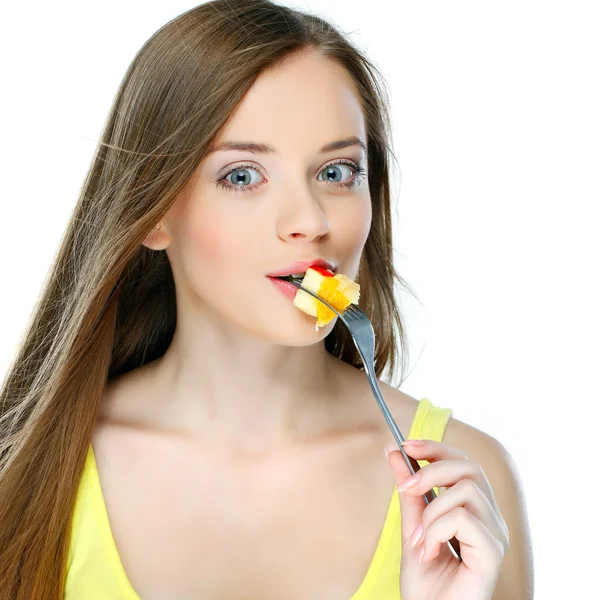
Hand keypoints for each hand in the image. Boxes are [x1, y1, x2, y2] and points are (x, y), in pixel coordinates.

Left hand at [385, 439, 508, 599]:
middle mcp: (490, 518)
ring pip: (465, 490)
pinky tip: (429, 552)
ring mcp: (495, 535)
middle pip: (469, 467)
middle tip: (404, 489)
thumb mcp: (411, 527)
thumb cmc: (426, 583)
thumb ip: (408, 492)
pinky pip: (462, 518)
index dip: (435, 448)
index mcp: (475, 510)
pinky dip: (436, 530)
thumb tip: (394, 451)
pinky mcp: (493, 552)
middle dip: (431, 470)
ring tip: (419, 540)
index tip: (405, 445)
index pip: (463, 462)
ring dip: (431, 511)